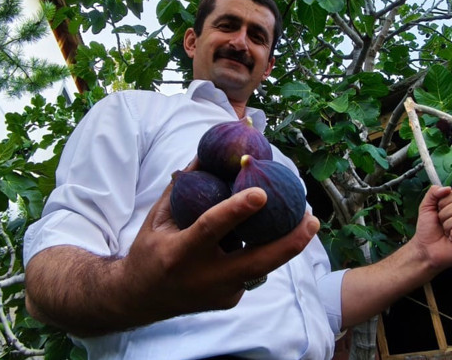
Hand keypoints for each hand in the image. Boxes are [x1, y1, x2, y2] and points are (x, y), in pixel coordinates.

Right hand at [120, 162, 319, 322]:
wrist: (140, 299)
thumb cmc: (149, 250)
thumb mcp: (158, 217)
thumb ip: (183, 187)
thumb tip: (207, 152)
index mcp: (180, 253)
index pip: (211, 229)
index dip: (237, 211)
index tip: (261, 193)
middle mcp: (204, 277)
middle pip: (256, 261)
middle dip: (289, 242)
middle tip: (311, 219)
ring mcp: (220, 293)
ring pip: (262, 267)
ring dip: (287, 245)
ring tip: (308, 222)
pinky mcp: (230, 300)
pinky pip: (251, 270)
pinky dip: (260, 251)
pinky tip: (274, 236)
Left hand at [409, 186, 451, 271]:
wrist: (425, 249)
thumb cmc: (427, 230)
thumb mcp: (426, 207)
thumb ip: (433, 193)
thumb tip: (447, 187)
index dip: (443, 203)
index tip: (437, 212)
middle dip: (445, 216)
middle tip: (441, 224)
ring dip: (448, 226)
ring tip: (446, 233)